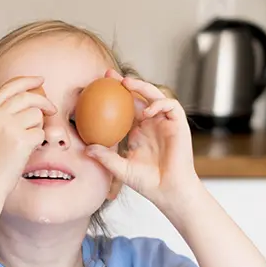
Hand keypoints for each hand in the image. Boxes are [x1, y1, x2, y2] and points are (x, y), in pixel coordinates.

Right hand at [0, 75, 56, 193]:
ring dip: (37, 128)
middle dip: (44, 102)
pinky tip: (25, 154)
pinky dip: (38, 144)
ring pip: (37, 116)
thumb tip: (24, 102)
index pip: (8, 87)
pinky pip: (41, 134)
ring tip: (25, 144)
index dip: (27, 81)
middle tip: (52, 109)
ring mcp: (8, 127)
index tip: (40, 80)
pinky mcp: (22, 140)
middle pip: (28, 97)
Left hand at [85, 69, 202, 209]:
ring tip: (126, 83)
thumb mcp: (120, 168)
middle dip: (125, 83)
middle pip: (138, 96)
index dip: (112, 97)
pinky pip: (171, 106)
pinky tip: (147, 111)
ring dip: (142, 86)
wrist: (168, 190)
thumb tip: (86, 148)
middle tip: (108, 75)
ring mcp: (165, 123)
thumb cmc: (147, 182)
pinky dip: (159, 104)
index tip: (94, 89)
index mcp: (137, 131)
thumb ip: (105, 157)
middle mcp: (151, 123)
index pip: (124, 108)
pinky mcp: (179, 125)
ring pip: (155, 96)